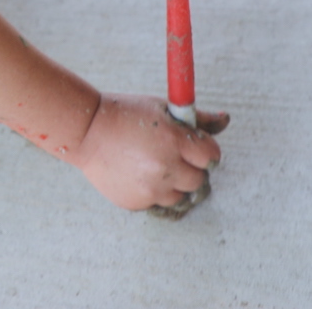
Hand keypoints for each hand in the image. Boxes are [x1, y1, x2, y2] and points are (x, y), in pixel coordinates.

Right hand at [71, 93, 227, 210]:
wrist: (86, 131)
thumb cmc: (126, 114)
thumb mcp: (162, 109)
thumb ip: (197, 119)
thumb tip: (225, 120)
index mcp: (174, 140)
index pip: (211, 157)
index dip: (205, 151)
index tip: (196, 148)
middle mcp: (165, 167)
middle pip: (199, 180)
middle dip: (191, 169)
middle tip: (174, 156)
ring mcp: (150, 188)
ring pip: (181, 196)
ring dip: (174, 184)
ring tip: (154, 166)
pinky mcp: (137, 202)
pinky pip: (158, 202)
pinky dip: (154, 192)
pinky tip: (137, 173)